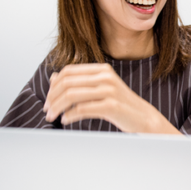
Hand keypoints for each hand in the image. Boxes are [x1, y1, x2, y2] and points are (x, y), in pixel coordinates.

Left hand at [43, 63, 180, 134]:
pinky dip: (69, 116)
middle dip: (52, 98)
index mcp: (102, 69)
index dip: (53, 85)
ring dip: (57, 108)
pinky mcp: (111, 106)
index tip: (48, 99)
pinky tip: (66, 120)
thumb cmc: (120, 105)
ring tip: (52, 117)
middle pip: (67, 83)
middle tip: (46, 110)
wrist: (143, 118)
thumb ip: (80, 82)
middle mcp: (105, 76)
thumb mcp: (100, 89)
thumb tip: (54, 78)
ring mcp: (109, 90)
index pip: (68, 71)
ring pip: (71, 95)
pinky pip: (82, 109)